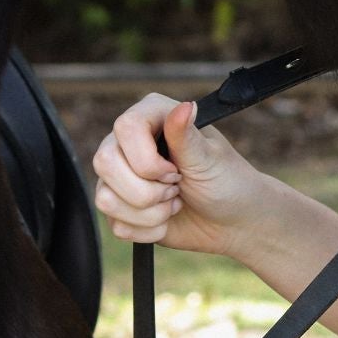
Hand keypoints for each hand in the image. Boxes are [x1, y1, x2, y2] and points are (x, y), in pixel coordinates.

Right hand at [92, 94, 274, 259]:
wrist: (233, 221)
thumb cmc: (228, 181)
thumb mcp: (209, 159)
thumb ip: (186, 136)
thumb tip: (184, 107)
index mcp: (154, 116)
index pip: (125, 127)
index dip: (147, 159)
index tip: (176, 172)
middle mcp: (129, 142)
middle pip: (104, 162)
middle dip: (147, 190)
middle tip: (176, 188)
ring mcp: (120, 175)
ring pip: (104, 198)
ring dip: (149, 213)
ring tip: (175, 203)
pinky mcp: (120, 207)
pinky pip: (114, 225)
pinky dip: (147, 230)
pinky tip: (167, 219)